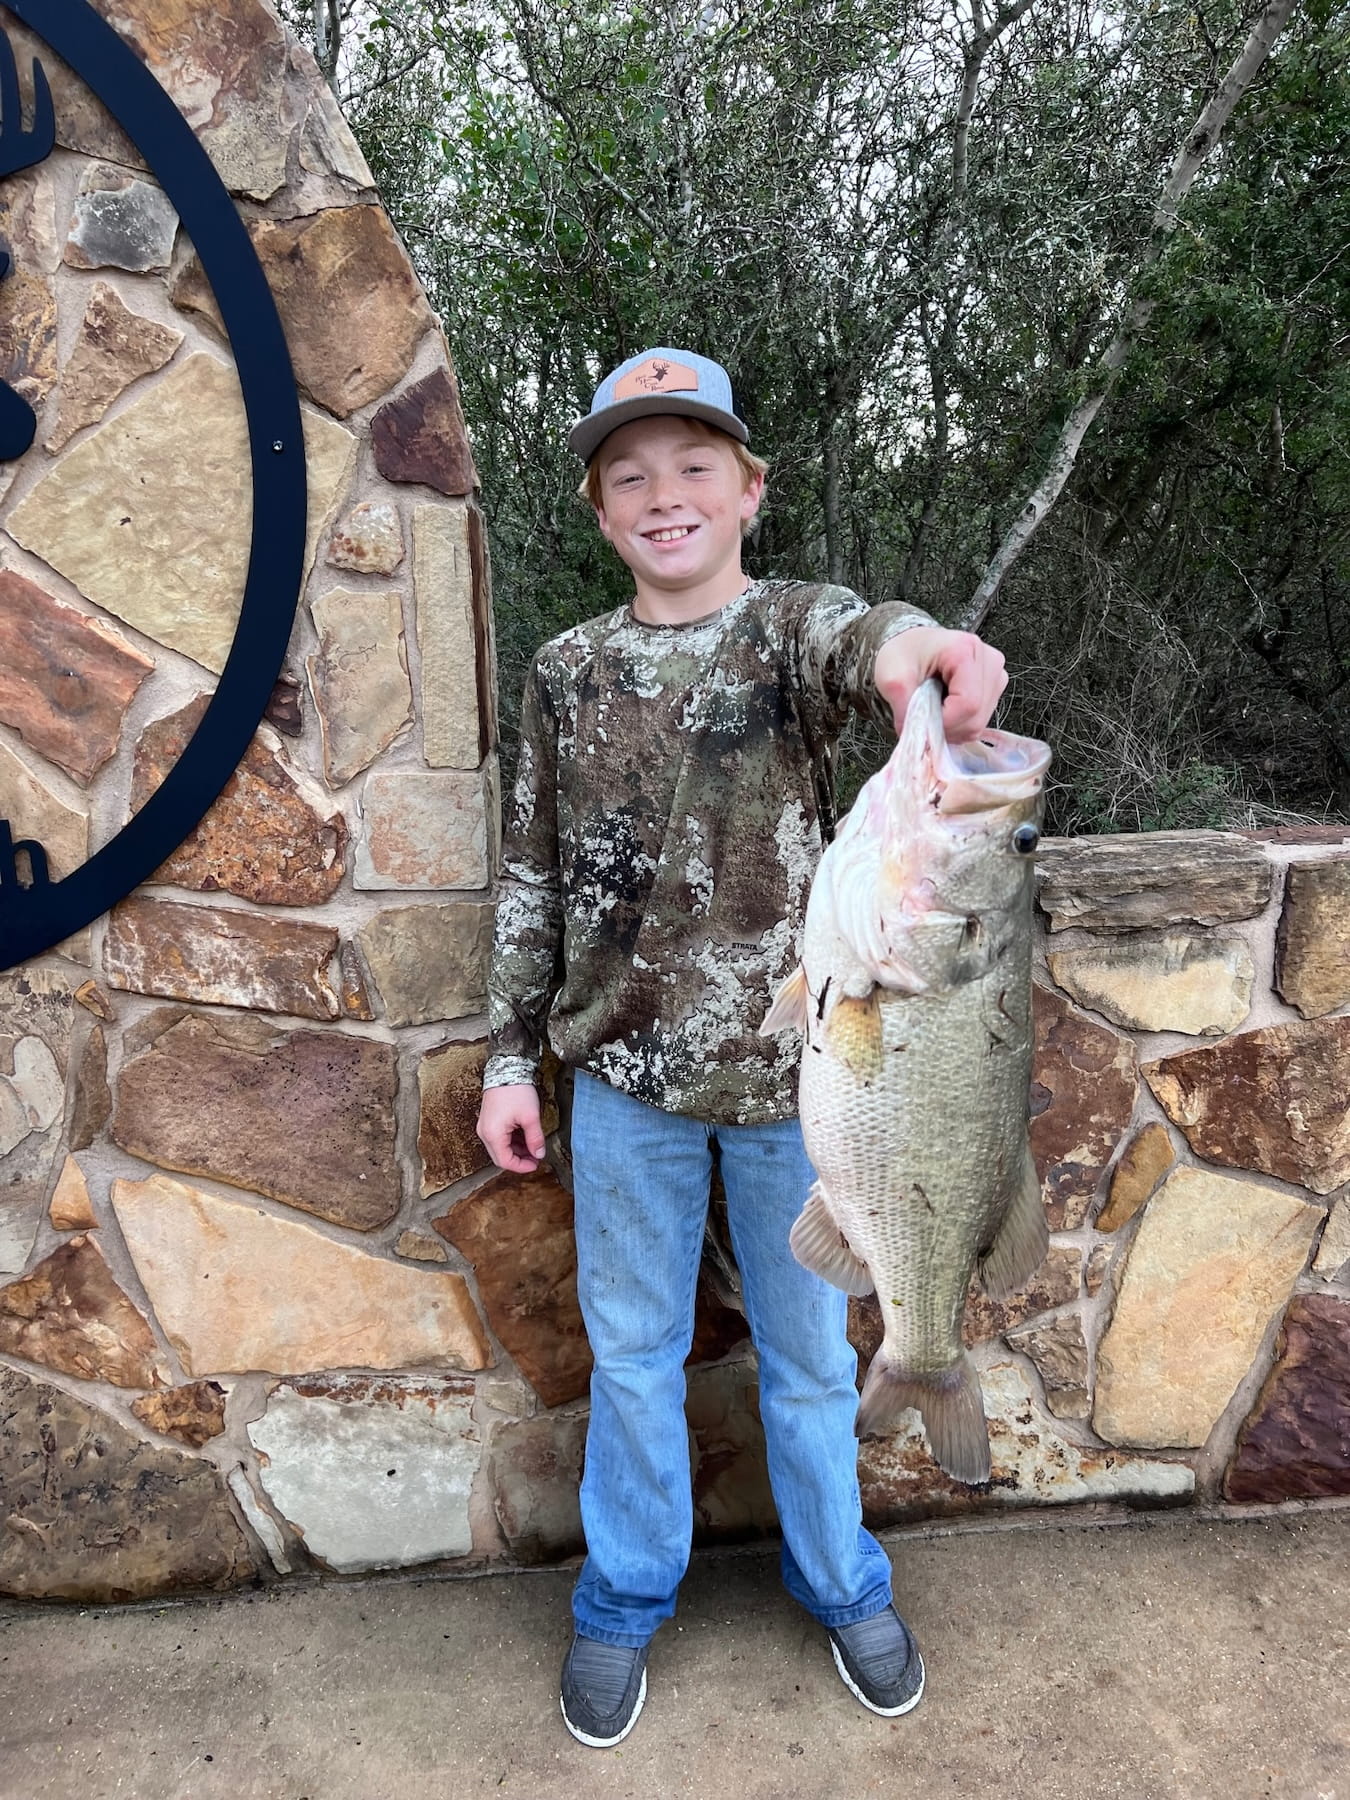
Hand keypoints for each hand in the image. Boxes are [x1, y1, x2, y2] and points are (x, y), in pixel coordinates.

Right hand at [476, 1083, 545, 1172]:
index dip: (521, 1167)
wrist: (506, 1068)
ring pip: (500, 1148)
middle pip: (501, 1157)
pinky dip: (512, 1141)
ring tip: (533, 1147)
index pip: (505, 1161)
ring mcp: (485, 1126)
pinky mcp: (488, 1120)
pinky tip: (525, 1137)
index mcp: (493, 1134)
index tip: (535, 1164)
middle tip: (535, 1158)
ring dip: (516, 1150)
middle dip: (519, 1159)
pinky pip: (499, 1138)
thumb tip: (539, 1154)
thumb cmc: (516, 1090)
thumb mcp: (531, 1116)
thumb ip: (535, 1139)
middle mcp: (485, 1133)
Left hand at [874, 626, 1006, 741]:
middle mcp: (988, 660)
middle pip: (976, 717)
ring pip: (979, 723)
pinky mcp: (995, 686)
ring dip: (953, 727)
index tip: (924, 720)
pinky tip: (946, 707)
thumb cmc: (903, 653)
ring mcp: (995, 674)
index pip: (967, 703)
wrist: (911, 645)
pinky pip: (980, 721)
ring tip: (935, 707)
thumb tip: (918, 738)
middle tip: (926, 715)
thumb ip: (904, 708)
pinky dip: (960, 723)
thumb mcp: (892, 678)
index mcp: (964, 650)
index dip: (945, 722)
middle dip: (947, 727)